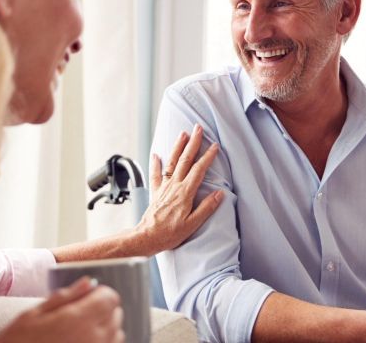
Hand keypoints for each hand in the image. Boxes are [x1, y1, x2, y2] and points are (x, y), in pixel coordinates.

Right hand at [0, 277, 123, 342]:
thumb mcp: (33, 315)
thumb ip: (65, 297)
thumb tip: (88, 283)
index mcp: (77, 320)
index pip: (110, 298)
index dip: (100, 294)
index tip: (89, 297)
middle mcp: (93, 339)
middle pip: (116, 314)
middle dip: (102, 310)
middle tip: (80, 314)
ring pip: (117, 334)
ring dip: (105, 329)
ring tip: (80, 332)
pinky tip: (83, 342)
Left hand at [135, 124, 223, 254]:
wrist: (146, 237)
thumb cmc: (170, 234)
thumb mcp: (193, 224)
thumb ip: (206, 208)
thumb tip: (220, 194)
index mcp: (185, 193)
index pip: (199, 170)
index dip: (208, 157)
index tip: (215, 146)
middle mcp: (174, 186)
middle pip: (185, 160)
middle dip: (193, 143)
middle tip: (198, 128)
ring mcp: (164, 187)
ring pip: (172, 162)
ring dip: (178, 147)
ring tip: (183, 133)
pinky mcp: (156, 191)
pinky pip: (156, 173)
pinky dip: (156, 162)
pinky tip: (157, 154)